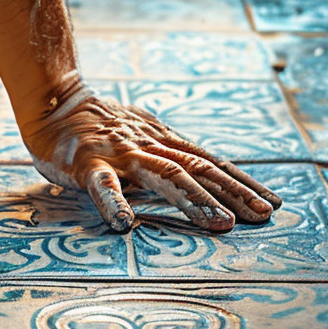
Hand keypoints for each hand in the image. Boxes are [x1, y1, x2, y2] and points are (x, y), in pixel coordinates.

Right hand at [19, 84, 281, 232]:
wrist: (56, 103)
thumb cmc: (100, 129)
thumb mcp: (144, 138)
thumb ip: (169, 157)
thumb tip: (206, 180)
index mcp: (164, 143)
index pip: (211, 162)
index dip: (242, 182)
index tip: (271, 203)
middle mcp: (150, 146)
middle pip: (199, 169)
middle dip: (233, 193)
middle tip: (261, 216)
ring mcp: (121, 155)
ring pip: (164, 175)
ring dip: (195, 200)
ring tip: (220, 224)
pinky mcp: (88, 165)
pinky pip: (103, 185)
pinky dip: (114, 203)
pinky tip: (125, 225)